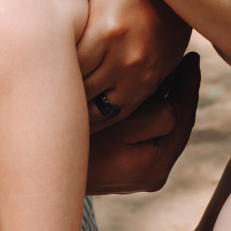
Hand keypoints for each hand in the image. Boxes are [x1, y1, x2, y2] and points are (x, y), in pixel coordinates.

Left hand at [21, 0, 189, 124]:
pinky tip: (79, 111)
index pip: (65, 65)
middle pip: (79, 89)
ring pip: (96, 108)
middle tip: (34, 88)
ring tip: (54, 102)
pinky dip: (97, 116)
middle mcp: (125, 58)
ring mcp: (139, 76)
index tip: (29, 64)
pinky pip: (117, 114)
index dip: (44, 67)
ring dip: (75, 107)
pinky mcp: (149, 85)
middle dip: (57, 90)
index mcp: (106, 30)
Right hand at [84, 52, 200, 193]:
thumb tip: (176, 93)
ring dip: (169, 99)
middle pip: (177, 123)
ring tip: (172, 68)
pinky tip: (148, 88)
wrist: (39, 171)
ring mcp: (140, 173)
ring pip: (164, 128)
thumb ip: (154, 112)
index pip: (181, 116)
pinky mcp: (127, 168)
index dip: (188, 84)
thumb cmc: (76, 141)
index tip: (191, 57)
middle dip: (183, 90)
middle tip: (189, 57)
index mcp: (155, 165)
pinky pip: (150, 133)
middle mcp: (153, 174)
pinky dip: (153, 110)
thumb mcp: (117, 123)